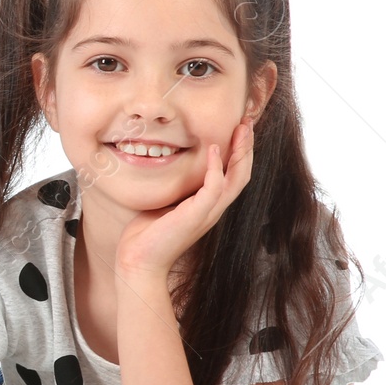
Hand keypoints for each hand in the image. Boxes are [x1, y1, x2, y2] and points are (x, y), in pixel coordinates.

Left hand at [116, 121, 254, 281]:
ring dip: (240, 152)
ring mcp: (207, 213)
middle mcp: (213, 209)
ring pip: (237, 178)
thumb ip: (176, 189)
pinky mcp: (195, 216)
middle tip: (247, 122)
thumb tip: (167, 167)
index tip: (238, 129)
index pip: (233, 175)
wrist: (138, 262)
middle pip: (242, 174)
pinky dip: (217, 167)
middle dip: (247, 147)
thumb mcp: (165, 204)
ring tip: (240, 129)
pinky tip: (214, 150)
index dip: (239, 153)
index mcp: (208, 206)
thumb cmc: (147, 235)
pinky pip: (214, 188)